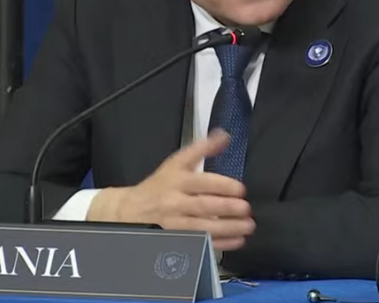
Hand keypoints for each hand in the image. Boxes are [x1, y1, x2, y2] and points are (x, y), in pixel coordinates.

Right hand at [87, 130, 254, 250]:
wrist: (130, 210)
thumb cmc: (158, 185)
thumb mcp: (176, 162)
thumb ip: (201, 149)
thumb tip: (225, 136)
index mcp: (176, 179)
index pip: (201, 182)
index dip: (222, 185)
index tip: (241, 189)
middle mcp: (174, 201)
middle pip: (203, 206)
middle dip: (227, 208)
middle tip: (246, 208)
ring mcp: (174, 223)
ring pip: (203, 227)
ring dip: (228, 227)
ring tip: (248, 226)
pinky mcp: (176, 240)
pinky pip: (200, 243)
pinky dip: (220, 243)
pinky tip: (237, 240)